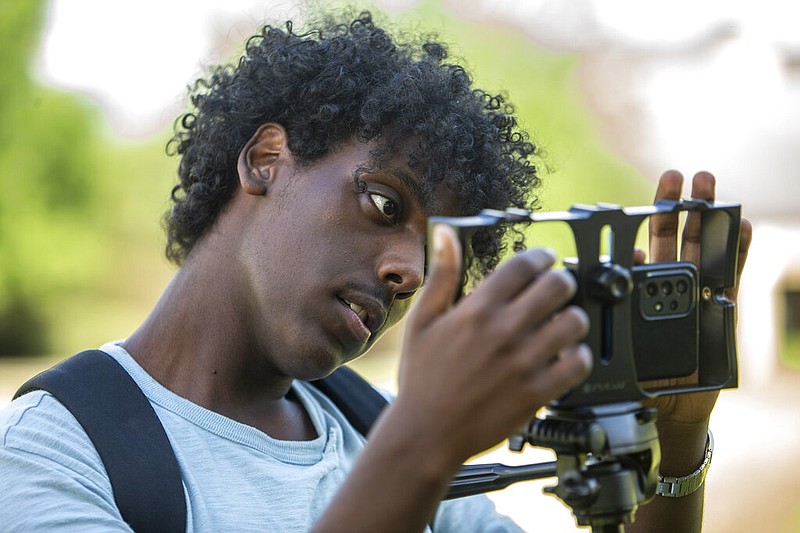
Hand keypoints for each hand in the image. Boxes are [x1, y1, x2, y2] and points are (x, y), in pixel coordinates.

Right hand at [393, 224, 591, 465]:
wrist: (426, 433)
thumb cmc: (422, 377)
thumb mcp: (423, 320)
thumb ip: (442, 274)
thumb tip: (445, 234)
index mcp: (477, 309)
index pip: (524, 265)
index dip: (541, 257)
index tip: (544, 260)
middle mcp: (504, 331)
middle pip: (558, 286)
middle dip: (561, 282)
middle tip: (556, 290)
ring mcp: (524, 362)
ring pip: (574, 322)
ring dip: (571, 318)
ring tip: (560, 324)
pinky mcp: (537, 392)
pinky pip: (578, 363)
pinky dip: (577, 356)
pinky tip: (563, 356)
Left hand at [641, 170, 752, 428]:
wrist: (672, 408)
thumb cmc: (641, 378)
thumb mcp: (623, 341)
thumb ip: (619, 305)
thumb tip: (621, 266)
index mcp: (643, 291)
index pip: (643, 250)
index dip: (640, 227)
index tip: (635, 203)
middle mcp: (673, 285)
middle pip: (675, 238)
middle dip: (675, 205)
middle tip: (674, 175)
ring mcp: (700, 293)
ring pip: (704, 246)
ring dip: (706, 215)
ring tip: (706, 183)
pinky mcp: (723, 306)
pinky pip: (732, 272)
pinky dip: (737, 248)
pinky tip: (741, 224)